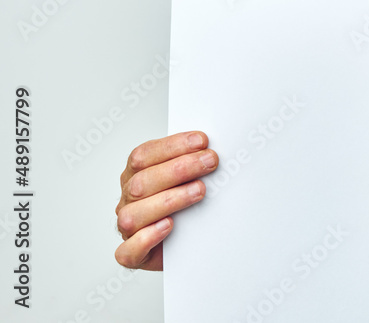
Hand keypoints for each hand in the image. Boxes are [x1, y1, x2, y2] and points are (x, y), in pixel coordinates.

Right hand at [115, 131, 217, 270]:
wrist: (188, 243)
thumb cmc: (186, 206)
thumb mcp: (188, 178)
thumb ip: (192, 163)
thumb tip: (213, 148)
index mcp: (135, 174)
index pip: (144, 155)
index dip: (172, 146)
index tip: (202, 141)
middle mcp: (128, 199)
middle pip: (142, 182)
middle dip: (179, 169)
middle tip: (210, 162)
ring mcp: (128, 228)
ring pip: (134, 215)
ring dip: (169, 200)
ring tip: (199, 191)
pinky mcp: (133, 255)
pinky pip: (128, 251)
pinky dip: (147, 238)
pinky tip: (169, 226)